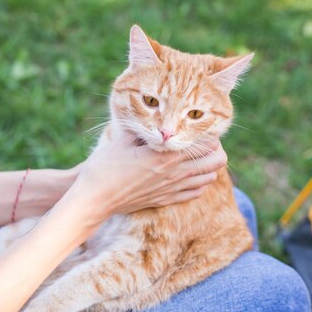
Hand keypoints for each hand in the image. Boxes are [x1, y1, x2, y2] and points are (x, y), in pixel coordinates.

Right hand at [66, 135, 226, 220]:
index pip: (207, 143)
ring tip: (197, 156)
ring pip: (209, 178)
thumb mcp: (123, 138)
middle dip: (216, 148)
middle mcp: (175, 174)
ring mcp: (172, 189)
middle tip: (204, 140)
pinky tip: (189, 174)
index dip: (209, 133)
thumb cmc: (105, 166)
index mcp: (167, 155)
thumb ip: (143, 126)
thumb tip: (153, 111)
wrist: (94, 199)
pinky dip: (199, 182)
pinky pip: (195, 193)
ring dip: (208, 165)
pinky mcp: (166, 200)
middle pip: (216, 161)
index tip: (200, 125)